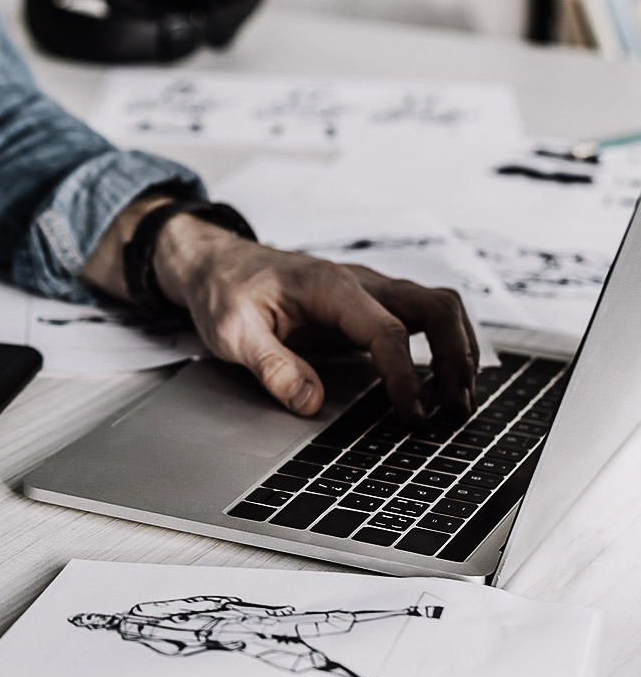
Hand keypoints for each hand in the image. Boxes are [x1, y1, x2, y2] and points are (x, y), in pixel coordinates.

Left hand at [81, 199, 476, 417]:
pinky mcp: (368, 307)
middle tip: (455, 407)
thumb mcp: (232, 331)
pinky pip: (422, 319)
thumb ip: (270, 364)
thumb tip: (308, 401)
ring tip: (457, 400)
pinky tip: (439, 381)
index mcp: (329, 286)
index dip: (405, 374)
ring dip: (458, 350)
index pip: (386, 329)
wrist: (218, 265)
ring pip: (439, 308)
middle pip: (436, 306)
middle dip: (456, 356)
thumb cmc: (225, 291)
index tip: (412, 412)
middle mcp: (360, 283)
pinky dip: (442, 346)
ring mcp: (369, 292)